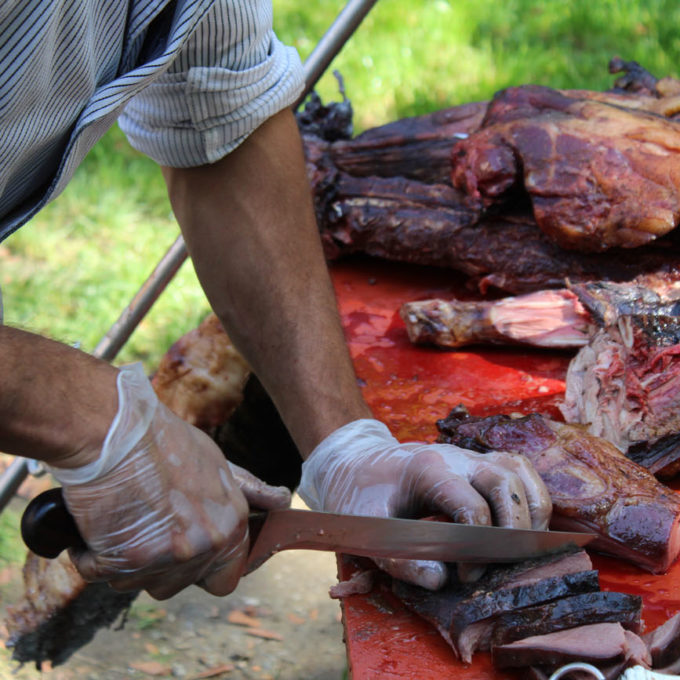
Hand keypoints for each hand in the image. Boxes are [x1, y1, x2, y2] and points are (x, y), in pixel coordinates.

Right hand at [49, 364, 289, 599]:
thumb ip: (247, 491)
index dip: (205, 570)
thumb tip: (282, 501)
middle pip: (177, 585)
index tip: (186, 554)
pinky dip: (93, 555)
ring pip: (140, 583)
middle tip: (146, 525)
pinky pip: (100, 573)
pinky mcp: (126, 561)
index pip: (227, 579)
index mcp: (231, 523)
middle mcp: (206, 544)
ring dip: (127, 561)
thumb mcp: (218, 462)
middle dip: (160, 565)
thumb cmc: (164, 441)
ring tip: (125, 517)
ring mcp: (167, 556)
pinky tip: (99, 522)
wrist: (116, 428)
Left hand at [297, 419, 551, 589]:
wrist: (355, 461)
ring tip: (526, 548)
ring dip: (532, 509)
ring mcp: (468, 456)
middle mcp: (455, 456)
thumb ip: (398, 558)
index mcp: (426, 469)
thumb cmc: (361, 495)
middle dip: (515, 527)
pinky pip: (518, 468)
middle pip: (504, 482)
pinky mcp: (477, 462)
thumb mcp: (366, 528)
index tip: (467, 576)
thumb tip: (441, 580)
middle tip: (505, 564)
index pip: (471, 506)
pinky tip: (528, 526)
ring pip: (518, 470)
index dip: (478, 547)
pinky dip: (532, 494)